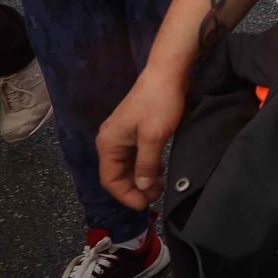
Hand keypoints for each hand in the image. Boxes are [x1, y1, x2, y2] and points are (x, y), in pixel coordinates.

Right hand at [96, 72, 187, 210]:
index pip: (110, 179)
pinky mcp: (135, 128)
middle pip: (117, 173)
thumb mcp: (154, 137)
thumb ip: (146, 165)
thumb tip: (142, 188)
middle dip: (135, 188)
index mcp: (108, 143)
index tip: (145, 205)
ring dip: (141, 177)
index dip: (126, 195)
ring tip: (158, 186)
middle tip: (155, 197)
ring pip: (128, 164)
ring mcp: (123, 133)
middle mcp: (110, 140)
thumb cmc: (159, 103)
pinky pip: (136, 154)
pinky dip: (145, 164)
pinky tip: (158, 169)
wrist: (168, 72)